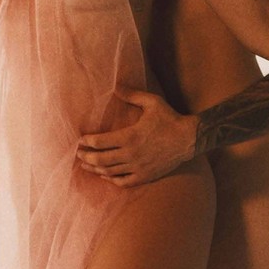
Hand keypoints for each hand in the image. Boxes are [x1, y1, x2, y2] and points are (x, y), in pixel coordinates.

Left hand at [76, 90, 198, 185]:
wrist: (189, 139)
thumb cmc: (170, 119)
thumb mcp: (152, 102)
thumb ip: (132, 95)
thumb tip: (116, 86)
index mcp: (130, 136)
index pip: (100, 142)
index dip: (87, 142)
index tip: (80, 140)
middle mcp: (131, 154)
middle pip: (101, 159)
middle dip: (86, 157)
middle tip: (78, 154)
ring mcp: (138, 167)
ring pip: (110, 172)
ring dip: (95, 169)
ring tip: (86, 166)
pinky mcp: (145, 175)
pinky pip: (124, 181)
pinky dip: (112, 179)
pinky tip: (105, 176)